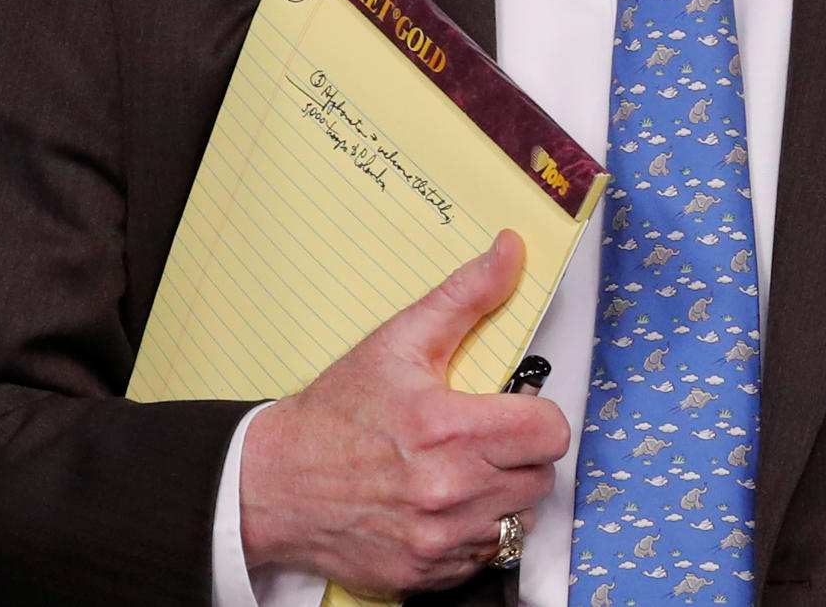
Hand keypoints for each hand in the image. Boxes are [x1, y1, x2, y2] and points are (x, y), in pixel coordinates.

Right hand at [239, 229, 569, 597]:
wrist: (275, 482)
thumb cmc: (336, 413)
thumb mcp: (396, 342)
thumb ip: (464, 296)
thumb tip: (511, 251)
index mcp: (447, 428)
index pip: (550, 431)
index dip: (536, 416)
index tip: (512, 411)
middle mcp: (449, 491)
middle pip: (541, 476)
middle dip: (518, 454)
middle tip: (479, 439)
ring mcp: (440, 539)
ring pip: (519, 517)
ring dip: (500, 494)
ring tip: (458, 472)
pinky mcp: (429, 574)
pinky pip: (486, 553)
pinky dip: (473, 530)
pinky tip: (439, 506)